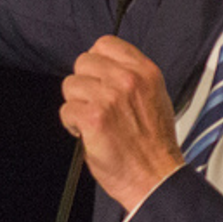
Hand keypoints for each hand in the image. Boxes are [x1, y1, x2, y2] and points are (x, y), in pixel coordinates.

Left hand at [59, 37, 184, 210]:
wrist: (156, 178)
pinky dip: (72, 124)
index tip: (97, 78)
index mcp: (145, 72)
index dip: (96, 62)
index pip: (105, 43)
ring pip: (71, 85)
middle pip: (83, 62)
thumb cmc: (155, 146)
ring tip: (93, 121)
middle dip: (84, 84)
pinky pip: (66, 109)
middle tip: (94, 104)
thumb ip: (132, 78)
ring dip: (77, 104)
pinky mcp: (93, 118)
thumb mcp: (156, 98)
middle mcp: (127, 80)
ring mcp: (109, 98)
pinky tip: (87, 133)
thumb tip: (106, 68)